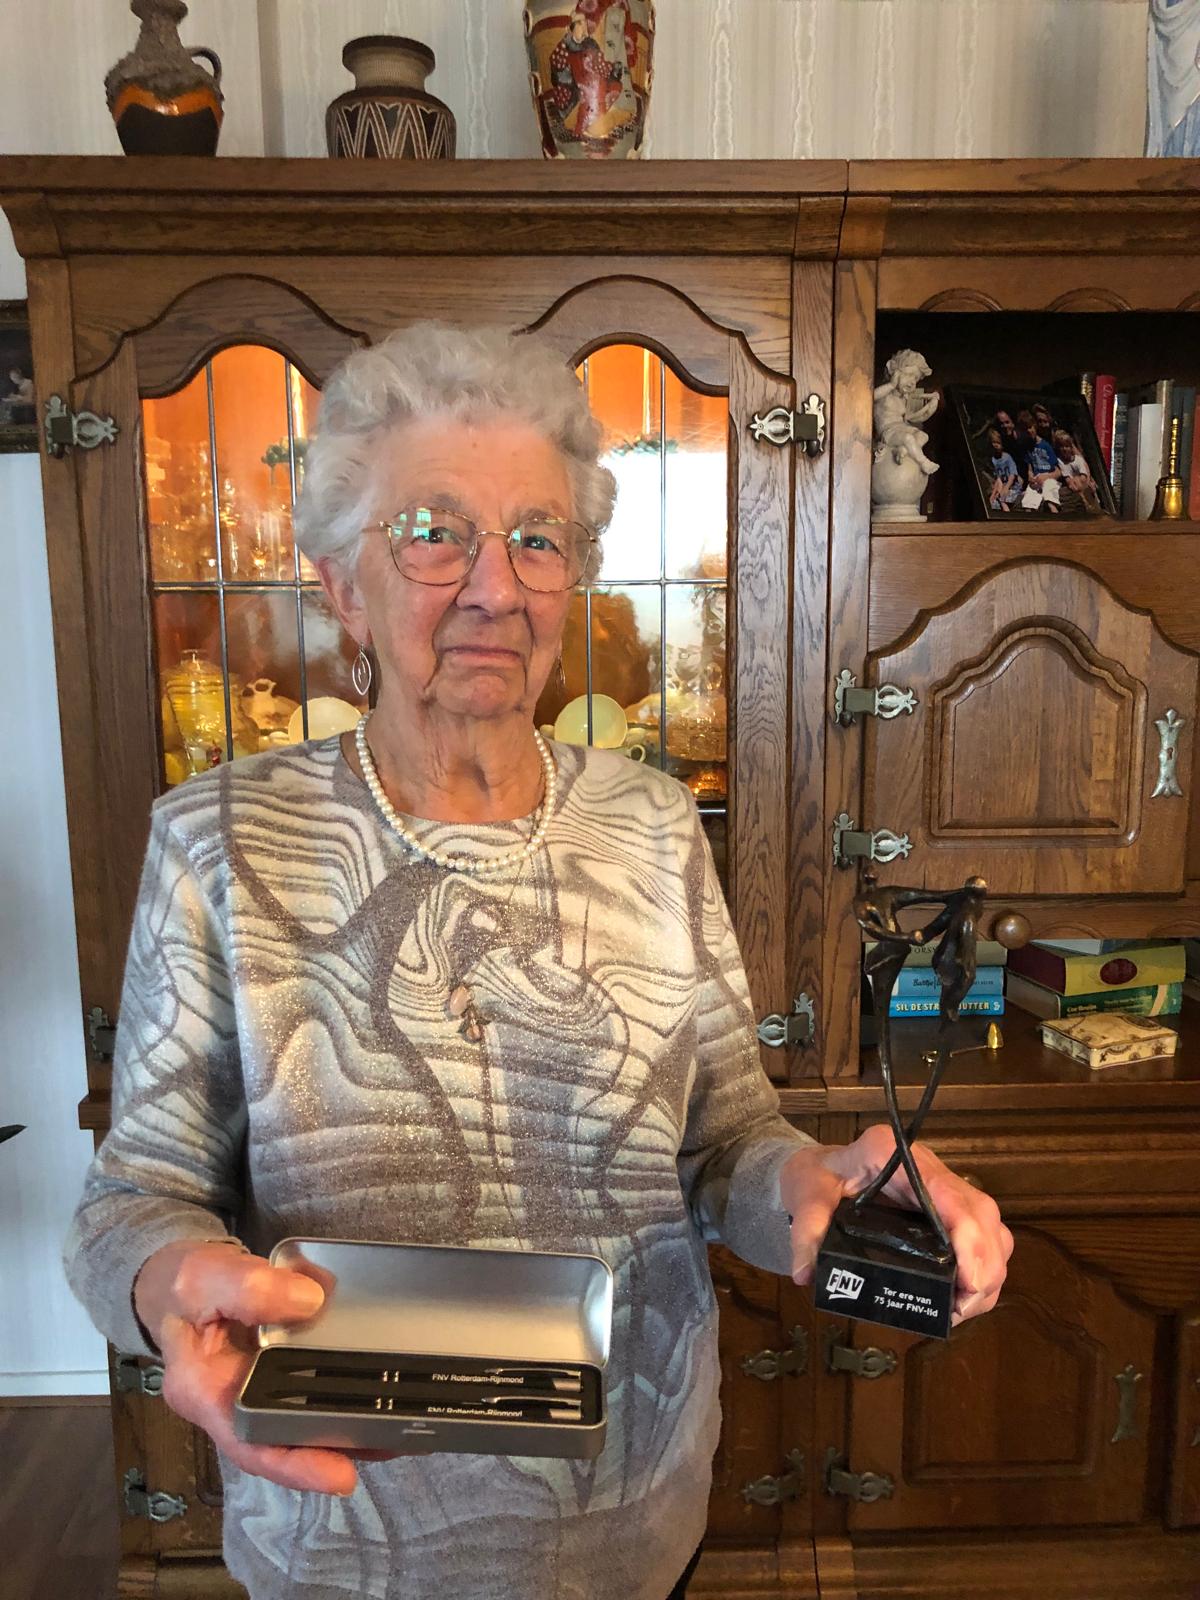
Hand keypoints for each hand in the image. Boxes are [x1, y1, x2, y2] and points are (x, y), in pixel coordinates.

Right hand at [137, 1241, 407, 1496]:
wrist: (176, 1278)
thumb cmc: (182, 1282)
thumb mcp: (205, 1277)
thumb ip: (249, 1287)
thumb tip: (309, 1303)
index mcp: (202, 1392)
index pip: (249, 1442)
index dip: (296, 1464)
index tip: (342, 1476)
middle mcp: (229, 1406)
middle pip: (283, 1441)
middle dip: (335, 1448)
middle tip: (393, 1442)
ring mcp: (253, 1393)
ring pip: (300, 1422)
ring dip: (347, 1427)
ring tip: (401, 1427)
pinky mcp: (272, 1376)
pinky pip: (306, 1392)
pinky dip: (340, 1394)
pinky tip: (379, 1390)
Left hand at [779, 1125, 1013, 1327]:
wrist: (818, 1167)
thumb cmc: (815, 1176)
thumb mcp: (805, 1195)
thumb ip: (806, 1229)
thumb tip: (804, 1273)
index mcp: (895, 1155)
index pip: (949, 1194)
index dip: (970, 1238)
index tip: (968, 1281)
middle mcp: (928, 1168)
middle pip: (982, 1214)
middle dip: (985, 1266)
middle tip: (964, 1307)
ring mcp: (941, 1188)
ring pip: (990, 1228)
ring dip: (988, 1272)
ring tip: (964, 1309)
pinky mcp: (946, 1210)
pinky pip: (981, 1238)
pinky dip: (981, 1271)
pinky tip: (963, 1299)